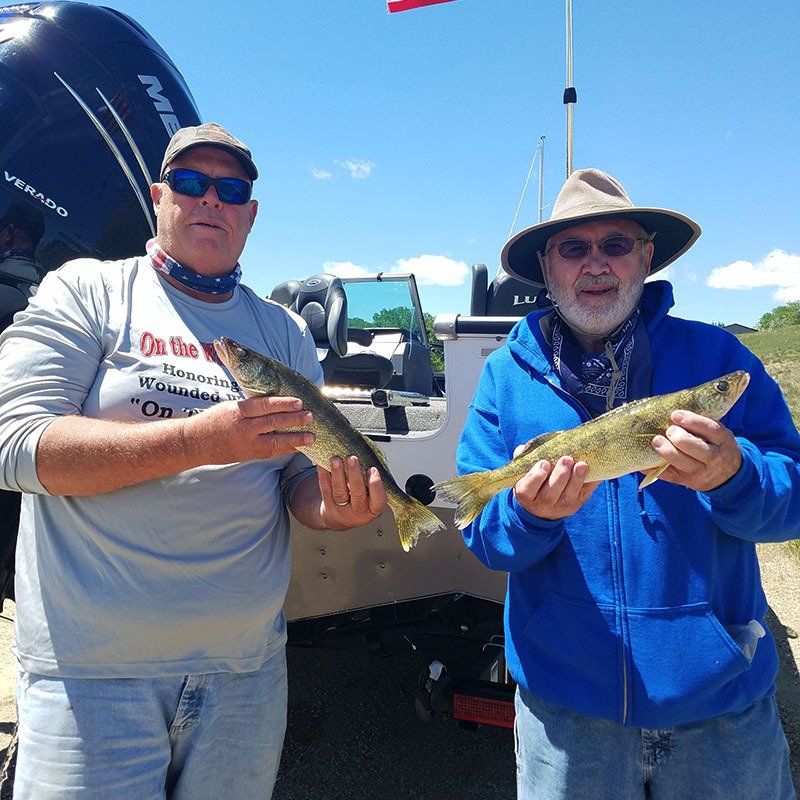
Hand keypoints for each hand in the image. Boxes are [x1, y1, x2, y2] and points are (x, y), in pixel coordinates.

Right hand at [183, 396, 314, 464]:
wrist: (195, 443)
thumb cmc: (214, 420)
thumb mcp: (230, 406)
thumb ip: (251, 405)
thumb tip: (276, 400)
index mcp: (239, 411)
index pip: (264, 405)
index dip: (283, 403)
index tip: (299, 402)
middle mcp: (243, 428)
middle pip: (273, 423)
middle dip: (294, 420)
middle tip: (311, 417)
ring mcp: (247, 444)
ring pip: (275, 441)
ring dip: (295, 439)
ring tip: (311, 436)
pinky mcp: (249, 455)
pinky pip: (271, 452)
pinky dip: (286, 449)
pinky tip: (299, 447)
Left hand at [317, 455, 386, 529]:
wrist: (340, 519)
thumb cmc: (359, 502)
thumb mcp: (370, 497)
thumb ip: (370, 483)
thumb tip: (366, 458)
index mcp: (373, 509)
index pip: (378, 500)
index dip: (376, 485)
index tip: (372, 469)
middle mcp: (358, 512)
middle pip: (358, 495)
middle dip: (355, 475)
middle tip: (352, 458)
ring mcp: (342, 511)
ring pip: (339, 492)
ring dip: (338, 474)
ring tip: (336, 459)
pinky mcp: (328, 507)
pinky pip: (325, 490)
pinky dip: (323, 476)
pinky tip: (322, 464)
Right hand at [512, 448, 599, 520]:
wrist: (540, 507)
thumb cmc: (532, 482)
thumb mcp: (523, 473)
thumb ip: (523, 460)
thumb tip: (522, 449)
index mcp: (525, 495)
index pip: (527, 489)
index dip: (536, 476)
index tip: (544, 463)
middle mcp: (541, 505)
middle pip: (550, 494)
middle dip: (560, 476)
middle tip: (567, 459)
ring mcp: (559, 509)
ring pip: (568, 497)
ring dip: (576, 480)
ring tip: (582, 465)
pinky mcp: (574, 507)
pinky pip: (583, 496)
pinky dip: (590, 484)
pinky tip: (596, 472)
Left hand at [650, 410, 741, 491]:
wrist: (728, 475)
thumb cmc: (715, 446)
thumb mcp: (717, 435)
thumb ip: (701, 425)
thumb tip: (672, 412)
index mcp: (723, 441)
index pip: (711, 430)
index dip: (693, 422)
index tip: (675, 415)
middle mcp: (714, 458)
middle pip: (698, 449)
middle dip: (680, 438)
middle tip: (669, 430)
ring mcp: (701, 472)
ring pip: (684, 463)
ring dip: (667, 452)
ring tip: (656, 441)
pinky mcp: (688, 481)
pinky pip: (669, 475)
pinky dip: (654, 468)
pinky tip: (644, 461)